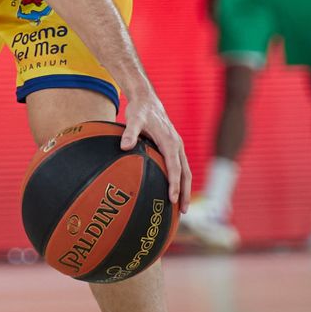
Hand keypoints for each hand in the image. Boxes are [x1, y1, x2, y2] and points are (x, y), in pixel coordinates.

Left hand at [120, 85, 188, 210]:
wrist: (147, 100)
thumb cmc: (140, 110)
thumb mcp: (133, 119)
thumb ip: (130, 133)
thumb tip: (125, 146)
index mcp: (170, 142)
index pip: (174, 167)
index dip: (174, 184)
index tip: (171, 199)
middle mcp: (178, 146)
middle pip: (185, 173)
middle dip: (185, 193)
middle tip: (182, 211)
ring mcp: (177, 147)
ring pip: (185, 171)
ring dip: (185, 189)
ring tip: (181, 207)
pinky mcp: (174, 147)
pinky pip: (180, 166)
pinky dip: (180, 180)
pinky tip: (173, 190)